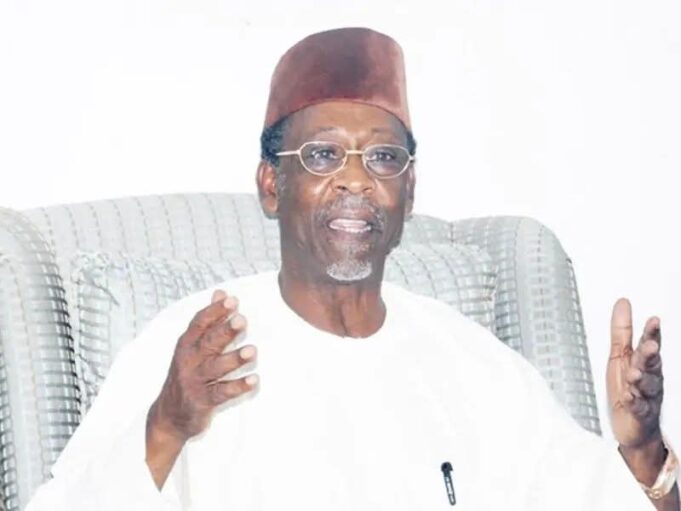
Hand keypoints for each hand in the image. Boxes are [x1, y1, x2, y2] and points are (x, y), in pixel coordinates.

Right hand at [148, 289, 257, 442]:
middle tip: (242, 320)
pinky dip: (238, 387)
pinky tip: (254, 380)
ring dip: (235, 359)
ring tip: (253, 351)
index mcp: (187, 344)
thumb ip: (209, 319)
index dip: (215, 311)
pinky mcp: (202, 402)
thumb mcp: (193, 345)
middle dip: (225, 331)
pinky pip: (221, 393)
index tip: (232, 300)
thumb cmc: (188, 373)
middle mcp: (189, 361)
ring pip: (216, 368)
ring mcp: (194, 381)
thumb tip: (220, 292)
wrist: (169, 416)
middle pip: (208, 343)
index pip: (199, 323)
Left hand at [607, 298, 663, 448]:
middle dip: (650, 355)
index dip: (652, 333)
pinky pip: (639, 407)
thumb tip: (623, 303)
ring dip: (641, 378)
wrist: (634, 426)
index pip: (650, 344)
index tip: (653, 320)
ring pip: (647, 386)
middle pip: (651, 364)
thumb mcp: (620, 355)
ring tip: (634, 373)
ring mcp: (646, 396)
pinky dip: (635, 402)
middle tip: (650, 346)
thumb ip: (622, 331)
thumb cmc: (628, 387)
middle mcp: (650, 377)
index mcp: (645, 362)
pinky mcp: (640, 413)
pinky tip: (630, 397)